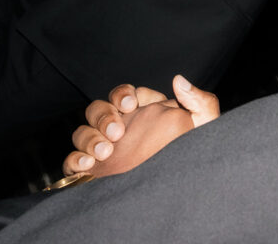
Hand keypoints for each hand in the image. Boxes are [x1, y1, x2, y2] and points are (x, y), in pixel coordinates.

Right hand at [62, 75, 219, 177]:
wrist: (182, 198)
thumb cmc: (196, 160)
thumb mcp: (205, 131)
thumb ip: (199, 102)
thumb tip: (178, 80)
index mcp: (145, 116)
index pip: (127, 95)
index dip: (124, 94)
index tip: (130, 103)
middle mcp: (122, 130)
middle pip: (100, 109)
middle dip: (105, 114)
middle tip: (117, 131)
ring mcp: (106, 151)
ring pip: (84, 131)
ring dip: (90, 136)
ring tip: (105, 151)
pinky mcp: (94, 174)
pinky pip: (72, 162)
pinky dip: (75, 158)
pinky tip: (88, 164)